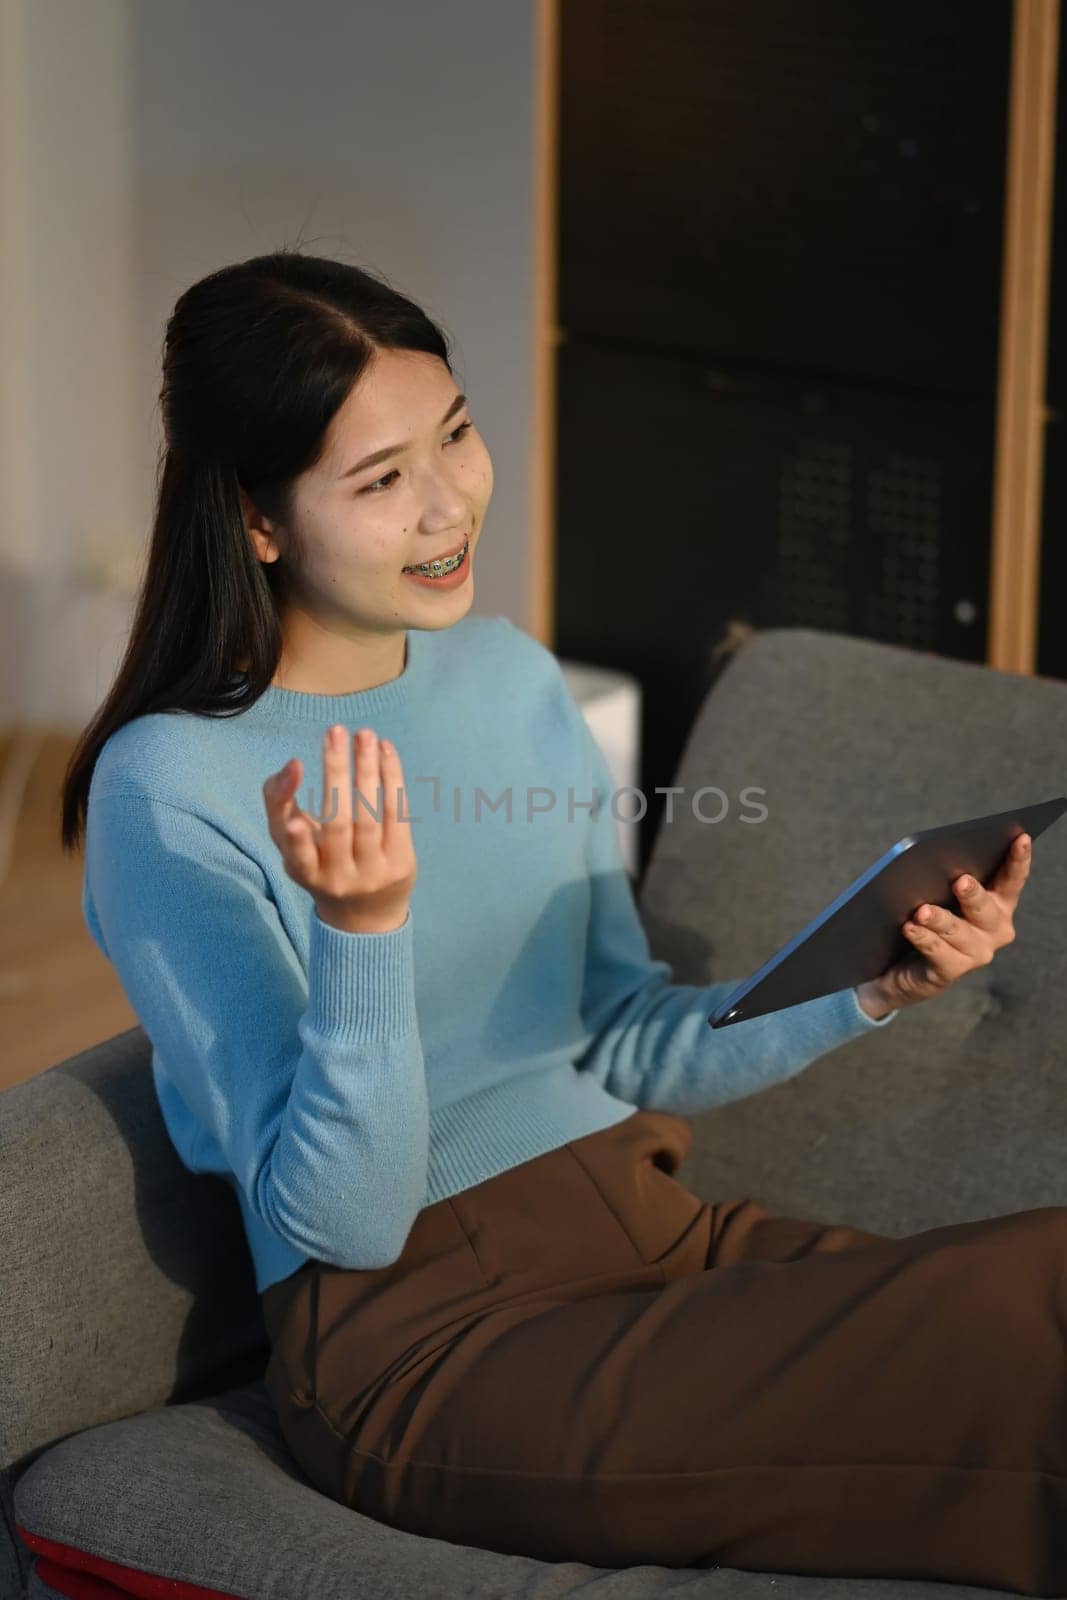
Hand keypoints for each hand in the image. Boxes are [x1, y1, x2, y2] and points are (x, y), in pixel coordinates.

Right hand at [262, 725, 416, 933]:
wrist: (365, 917)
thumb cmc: (320, 864)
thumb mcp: (290, 843)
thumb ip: (279, 804)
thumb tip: (292, 766)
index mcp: (304, 873)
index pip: (297, 851)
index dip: (295, 823)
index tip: (294, 776)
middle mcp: (338, 877)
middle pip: (338, 823)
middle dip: (335, 773)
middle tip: (334, 731)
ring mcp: (372, 873)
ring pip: (370, 816)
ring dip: (367, 770)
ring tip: (364, 734)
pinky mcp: (401, 864)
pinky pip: (397, 815)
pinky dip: (392, 780)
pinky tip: (385, 751)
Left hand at [858, 832, 1031, 1015]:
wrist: (899, 963)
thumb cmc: (925, 915)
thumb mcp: (936, 892)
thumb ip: (943, 876)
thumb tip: (933, 859)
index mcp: (998, 903)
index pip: (1012, 879)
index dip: (1017, 859)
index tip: (1020, 837)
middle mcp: (994, 929)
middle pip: (985, 908)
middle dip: (973, 894)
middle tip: (961, 881)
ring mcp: (976, 953)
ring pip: (958, 931)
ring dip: (940, 919)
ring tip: (923, 910)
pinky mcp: (950, 971)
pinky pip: (937, 952)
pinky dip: (923, 938)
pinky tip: (910, 927)